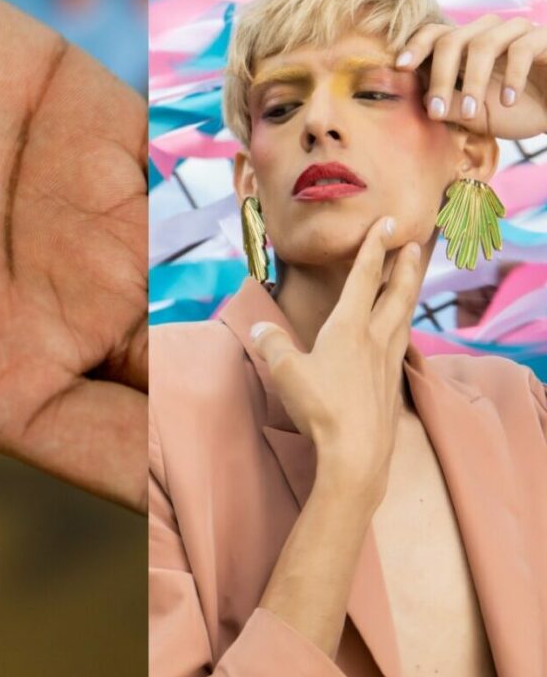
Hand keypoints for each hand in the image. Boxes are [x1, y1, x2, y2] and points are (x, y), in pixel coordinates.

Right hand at [249, 218, 421, 497]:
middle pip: (396, 294)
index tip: (387, 223)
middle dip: (405, 267)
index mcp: (348, 328)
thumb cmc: (321, 408)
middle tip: (416, 244)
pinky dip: (402, 329)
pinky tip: (399, 336)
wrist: (357, 453)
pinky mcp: (392, 386)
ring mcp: (388, 363)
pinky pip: (401, 345)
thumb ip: (273, 345)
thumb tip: (261, 328)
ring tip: (411, 283)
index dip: (374, 247)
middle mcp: (375, 339)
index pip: (363, 278)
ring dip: (408, 295)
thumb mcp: (286, 373)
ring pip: (402, 318)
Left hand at [396, 15, 546, 139]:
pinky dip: (511, 76)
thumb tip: (420, 98)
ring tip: (473, 111)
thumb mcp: (474, 115)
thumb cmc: (515, 111)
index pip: (434, 35)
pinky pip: (521, 48)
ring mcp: (516, 32)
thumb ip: (448, 104)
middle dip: (440, 77)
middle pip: (452, 40)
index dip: (415, 46)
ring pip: (483, 43)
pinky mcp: (543, 37)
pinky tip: (508, 101)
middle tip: (435, 111)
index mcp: (465, 48)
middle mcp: (487, 33)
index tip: (400, 67)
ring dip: (473, 81)